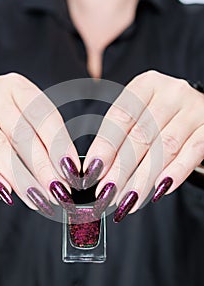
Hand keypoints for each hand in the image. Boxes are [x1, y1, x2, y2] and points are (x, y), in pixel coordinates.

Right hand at [0, 73, 80, 215]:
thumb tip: (67, 170)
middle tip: (57, 191)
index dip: (59, 145)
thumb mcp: (28, 115)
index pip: (43, 116)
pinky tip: (7, 192)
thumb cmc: (10, 114)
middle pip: (21, 134)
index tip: (71, 170)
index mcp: (18, 87)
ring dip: (20, 178)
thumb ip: (45, 137)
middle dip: (42, 167)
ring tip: (37, 198)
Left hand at [83, 70, 203, 221]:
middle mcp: (170, 92)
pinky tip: (159, 190)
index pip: (120, 116)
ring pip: (165, 148)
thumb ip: (120, 136)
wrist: (198, 109)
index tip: (92, 172)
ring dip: (143, 178)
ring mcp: (193, 109)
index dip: (105, 146)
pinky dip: (175, 173)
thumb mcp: (140, 115)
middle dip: (121, 169)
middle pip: (140, 135)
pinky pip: (192, 152)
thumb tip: (97, 171)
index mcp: (145, 85)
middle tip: (106, 194)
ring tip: (128, 200)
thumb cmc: (161, 116)